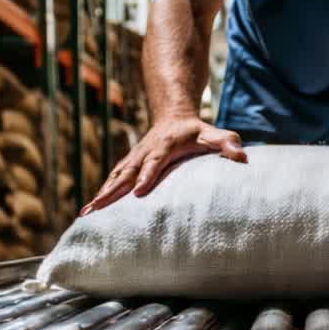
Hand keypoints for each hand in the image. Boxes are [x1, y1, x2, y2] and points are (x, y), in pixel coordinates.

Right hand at [80, 115, 245, 214]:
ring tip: (85, 214)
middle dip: (111, 192)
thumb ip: (227, 143)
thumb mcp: (214, 133)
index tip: (139, 192)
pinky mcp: (128, 165)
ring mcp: (134, 159)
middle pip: (126, 174)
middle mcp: (144, 152)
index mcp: (164, 146)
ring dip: (100, 195)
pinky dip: (101, 193)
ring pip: (114, 178)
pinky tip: (90, 210)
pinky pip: (113, 180)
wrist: (173, 115)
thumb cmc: (196, 130)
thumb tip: (242, 157)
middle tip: (96, 209)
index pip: (154, 162)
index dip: (147, 176)